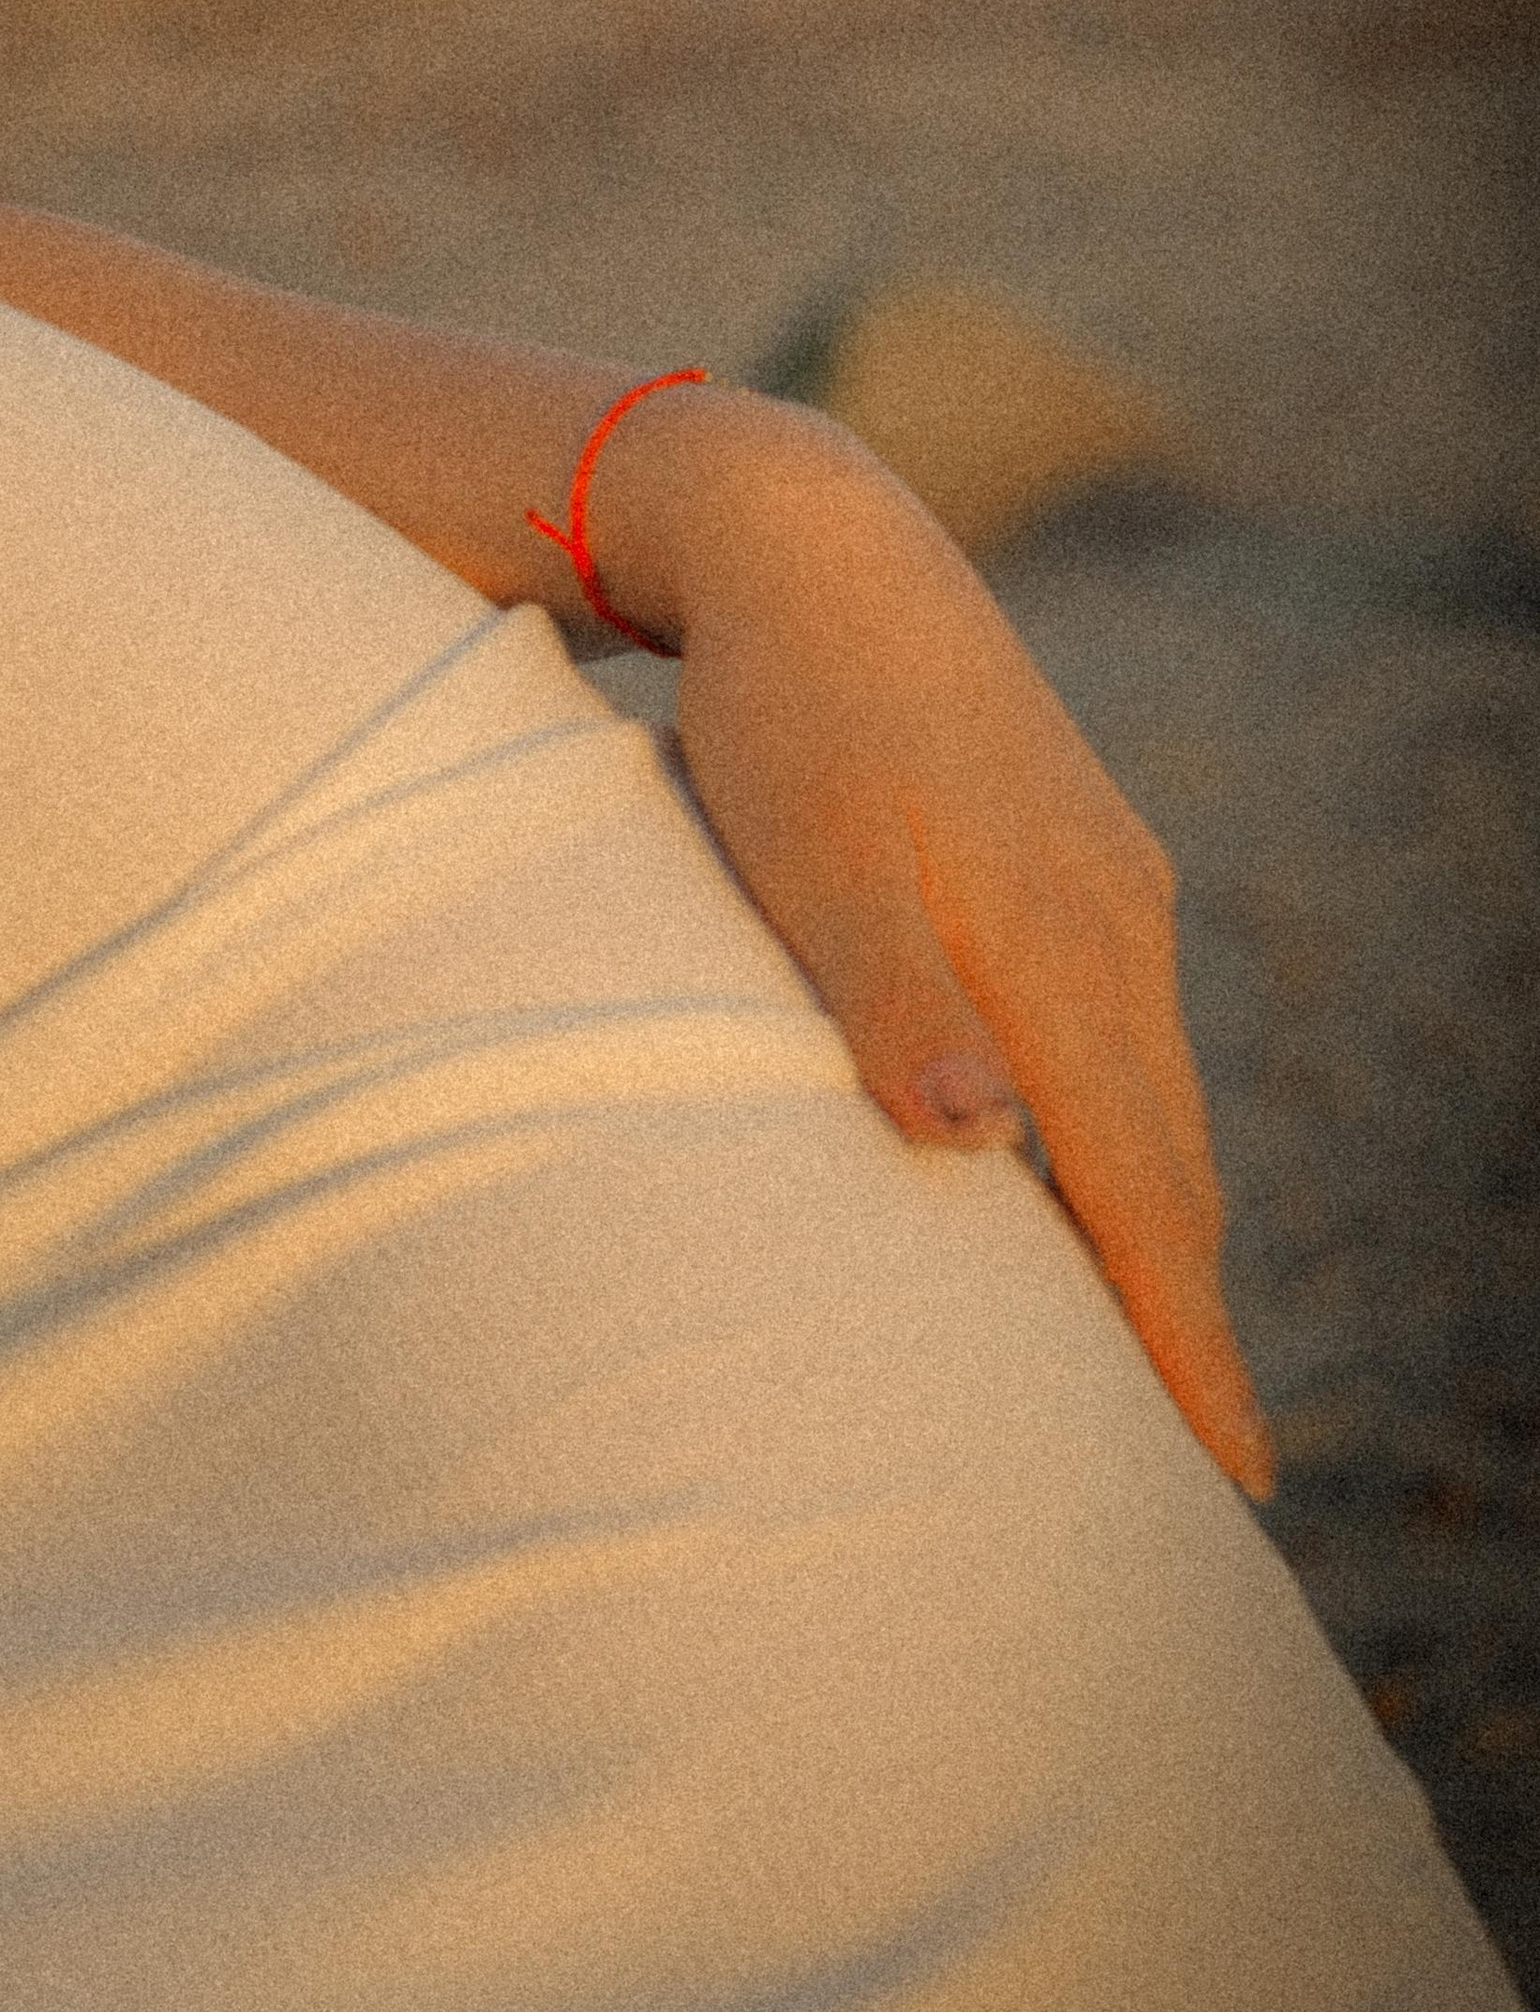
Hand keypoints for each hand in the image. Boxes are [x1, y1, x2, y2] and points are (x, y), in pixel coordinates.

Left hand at [626, 388, 1274, 1501]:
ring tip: (1164, 1343)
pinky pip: (1123, 1031)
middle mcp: (1110, 928)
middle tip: (1208, 1458)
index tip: (1226, 1471)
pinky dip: (1129, 1127)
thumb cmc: (785, 714)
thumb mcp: (810, 863)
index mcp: (1054, 951)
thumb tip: (986, 1148)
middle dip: (1193, 1315)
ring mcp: (1105, 885)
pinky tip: (1096, 1164)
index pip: (1139, 1194)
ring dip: (1163, 1224)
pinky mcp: (1077, 852)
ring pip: (1152, 1096)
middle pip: (1171, 1165)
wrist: (817, 540)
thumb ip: (890, 1006)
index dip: (1182, 1340)